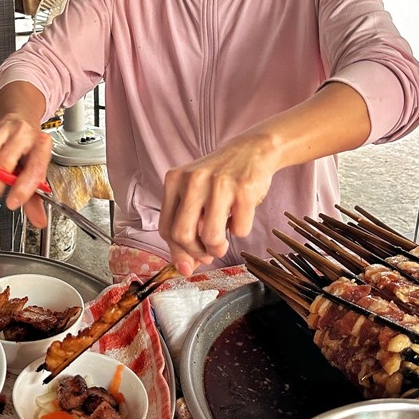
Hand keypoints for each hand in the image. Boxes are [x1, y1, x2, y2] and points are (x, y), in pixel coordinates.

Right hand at [0, 116, 52, 227]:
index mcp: (41, 146)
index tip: (13, 202)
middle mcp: (24, 134)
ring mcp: (5, 128)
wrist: (21, 122)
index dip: (22, 189)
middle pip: (6, 159)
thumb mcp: (36, 172)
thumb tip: (38, 220)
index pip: (33, 169)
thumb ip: (35, 199)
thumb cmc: (28, 150)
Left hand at [158, 133, 278, 275]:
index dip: (178, 252)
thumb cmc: (219, 179)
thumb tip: (184, 268)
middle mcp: (193, 180)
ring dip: (218, 248)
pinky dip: (240, 231)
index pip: (166, 229)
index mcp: (174, 180)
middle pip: (182, 235)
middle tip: (208, 253)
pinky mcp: (244, 189)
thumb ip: (186, 228)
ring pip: (211, 236)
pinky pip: (239, 230)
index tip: (190, 262)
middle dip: (197, 252)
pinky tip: (239, 215)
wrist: (252, 150)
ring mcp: (218, 184)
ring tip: (223, 242)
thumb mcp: (195, 195)